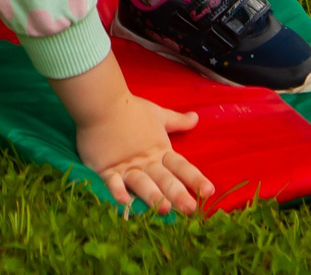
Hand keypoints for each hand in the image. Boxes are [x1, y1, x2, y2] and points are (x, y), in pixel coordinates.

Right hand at [51, 56, 214, 214]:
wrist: (101, 102)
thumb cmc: (130, 108)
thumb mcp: (158, 114)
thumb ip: (177, 121)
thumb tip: (196, 117)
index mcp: (159, 150)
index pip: (181, 166)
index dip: (195, 179)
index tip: (209, 192)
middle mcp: (146, 161)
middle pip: (164, 179)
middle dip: (178, 194)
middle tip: (190, 209)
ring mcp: (126, 166)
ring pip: (142, 183)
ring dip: (153, 196)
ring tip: (164, 209)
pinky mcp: (106, 168)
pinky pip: (112, 181)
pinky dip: (118, 191)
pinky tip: (124, 202)